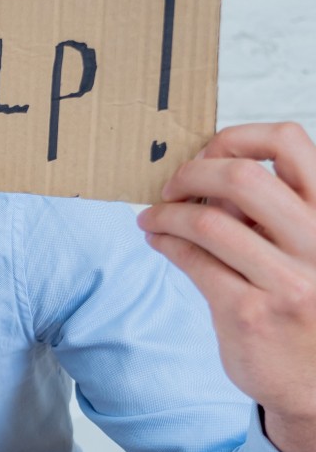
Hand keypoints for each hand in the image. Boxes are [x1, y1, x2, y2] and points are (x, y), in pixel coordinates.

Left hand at [137, 122, 315, 451]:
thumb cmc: (308, 304)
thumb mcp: (309, 249)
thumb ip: (272, 212)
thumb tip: (210, 174)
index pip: (290, 143)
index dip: (237, 138)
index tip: (210, 153)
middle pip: (241, 176)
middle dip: (191, 174)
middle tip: (171, 187)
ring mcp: (285, 281)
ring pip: (207, 221)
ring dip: (166, 213)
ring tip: (152, 217)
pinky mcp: (248, 313)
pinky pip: (192, 260)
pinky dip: (165, 241)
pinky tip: (157, 240)